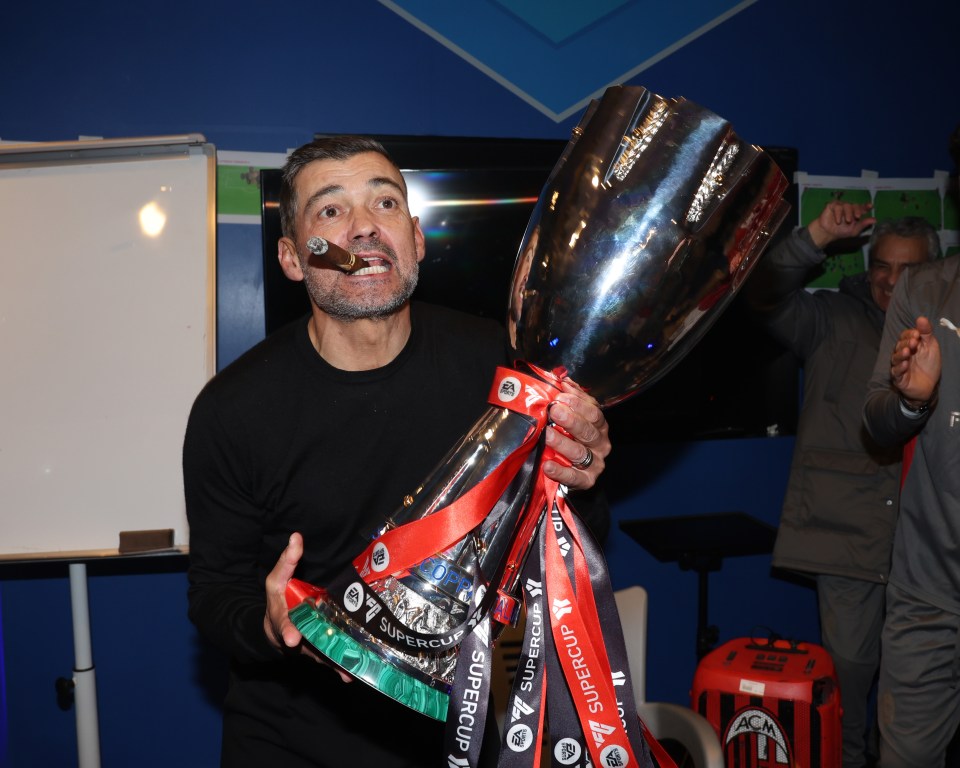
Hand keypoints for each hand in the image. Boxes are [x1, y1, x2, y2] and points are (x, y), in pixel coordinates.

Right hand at [263, 532, 351, 680]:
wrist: (276, 626)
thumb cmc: (278, 599)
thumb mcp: (276, 579)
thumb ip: (287, 560)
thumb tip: (296, 537)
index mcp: (282, 618)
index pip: (284, 624)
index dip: (288, 632)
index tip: (292, 638)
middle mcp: (294, 637)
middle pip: (306, 646)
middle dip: (315, 653)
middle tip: (327, 659)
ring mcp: (307, 647)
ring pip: (320, 656)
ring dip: (332, 664)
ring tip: (346, 672)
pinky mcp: (319, 652)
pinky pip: (329, 660)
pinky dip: (338, 668)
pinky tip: (351, 675)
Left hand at [542, 380, 609, 489]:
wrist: (576, 472)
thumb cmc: (573, 439)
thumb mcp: (574, 418)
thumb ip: (570, 399)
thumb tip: (562, 379)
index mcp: (599, 425)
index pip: (593, 411)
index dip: (578, 403)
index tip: (560, 395)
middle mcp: (601, 443)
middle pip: (589, 430)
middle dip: (571, 420)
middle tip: (554, 411)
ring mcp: (595, 463)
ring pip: (580, 452)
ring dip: (563, 443)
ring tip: (547, 435)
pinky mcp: (587, 481)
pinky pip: (574, 477)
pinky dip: (560, 472)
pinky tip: (547, 466)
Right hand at [807, 200, 874, 248]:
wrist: (827, 233)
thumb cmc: (840, 232)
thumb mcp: (854, 230)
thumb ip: (863, 224)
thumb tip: (874, 220)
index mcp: (855, 213)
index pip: (862, 207)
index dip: (866, 206)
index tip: (870, 206)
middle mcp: (848, 208)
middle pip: (855, 205)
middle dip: (857, 210)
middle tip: (857, 217)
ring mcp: (840, 206)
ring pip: (847, 205)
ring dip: (848, 213)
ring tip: (847, 221)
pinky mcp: (832, 206)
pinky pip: (837, 206)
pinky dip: (838, 213)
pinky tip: (838, 220)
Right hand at [890, 316, 940, 404]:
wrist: (929, 385)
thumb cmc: (928, 364)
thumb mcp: (930, 346)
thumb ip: (926, 332)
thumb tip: (921, 317)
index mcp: (908, 346)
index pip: (904, 336)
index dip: (910, 334)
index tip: (918, 334)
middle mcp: (902, 355)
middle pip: (899, 346)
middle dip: (906, 343)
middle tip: (914, 342)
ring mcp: (899, 366)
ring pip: (895, 358)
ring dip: (901, 354)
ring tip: (907, 352)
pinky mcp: (899, 378)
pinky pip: (896, 372)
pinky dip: (900, 368)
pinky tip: (905, 364)